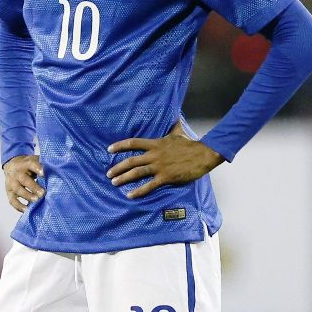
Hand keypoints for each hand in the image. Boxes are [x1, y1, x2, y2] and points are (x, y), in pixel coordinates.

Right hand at [3, 154, 45, 212]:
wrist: (11, 165)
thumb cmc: (28, 165)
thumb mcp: (35, 161)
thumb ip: (44, 165)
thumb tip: (59, 171)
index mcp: (26, 164)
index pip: (31, 164)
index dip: (37, 169)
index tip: (44, 174)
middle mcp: (17, 173)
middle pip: (24, 180)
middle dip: (33, 187)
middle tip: (43, 193)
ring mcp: (12, 183)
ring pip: (18, 190)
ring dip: (27, 196)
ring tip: (36, 201)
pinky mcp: (9, 192)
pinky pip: (12, 200)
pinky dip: (19, 206)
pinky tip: (27, 210)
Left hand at [106, 121, 224, 199]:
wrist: (203, 155)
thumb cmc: (190, 145)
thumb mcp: (178, 133)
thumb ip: (173, 126)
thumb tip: (176, 116)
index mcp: (156, 144)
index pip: (133, 143)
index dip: (120, 146)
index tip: (109, 149)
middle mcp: (154, 155)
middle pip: (131, 160)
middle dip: (118, 167)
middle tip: (108, 173)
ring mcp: (159, 166)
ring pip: (137, 172)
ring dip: (123, 178)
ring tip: (114, 183)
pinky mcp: (165, 177)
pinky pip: (149, 185)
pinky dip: (138, 191)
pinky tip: (129, 195)